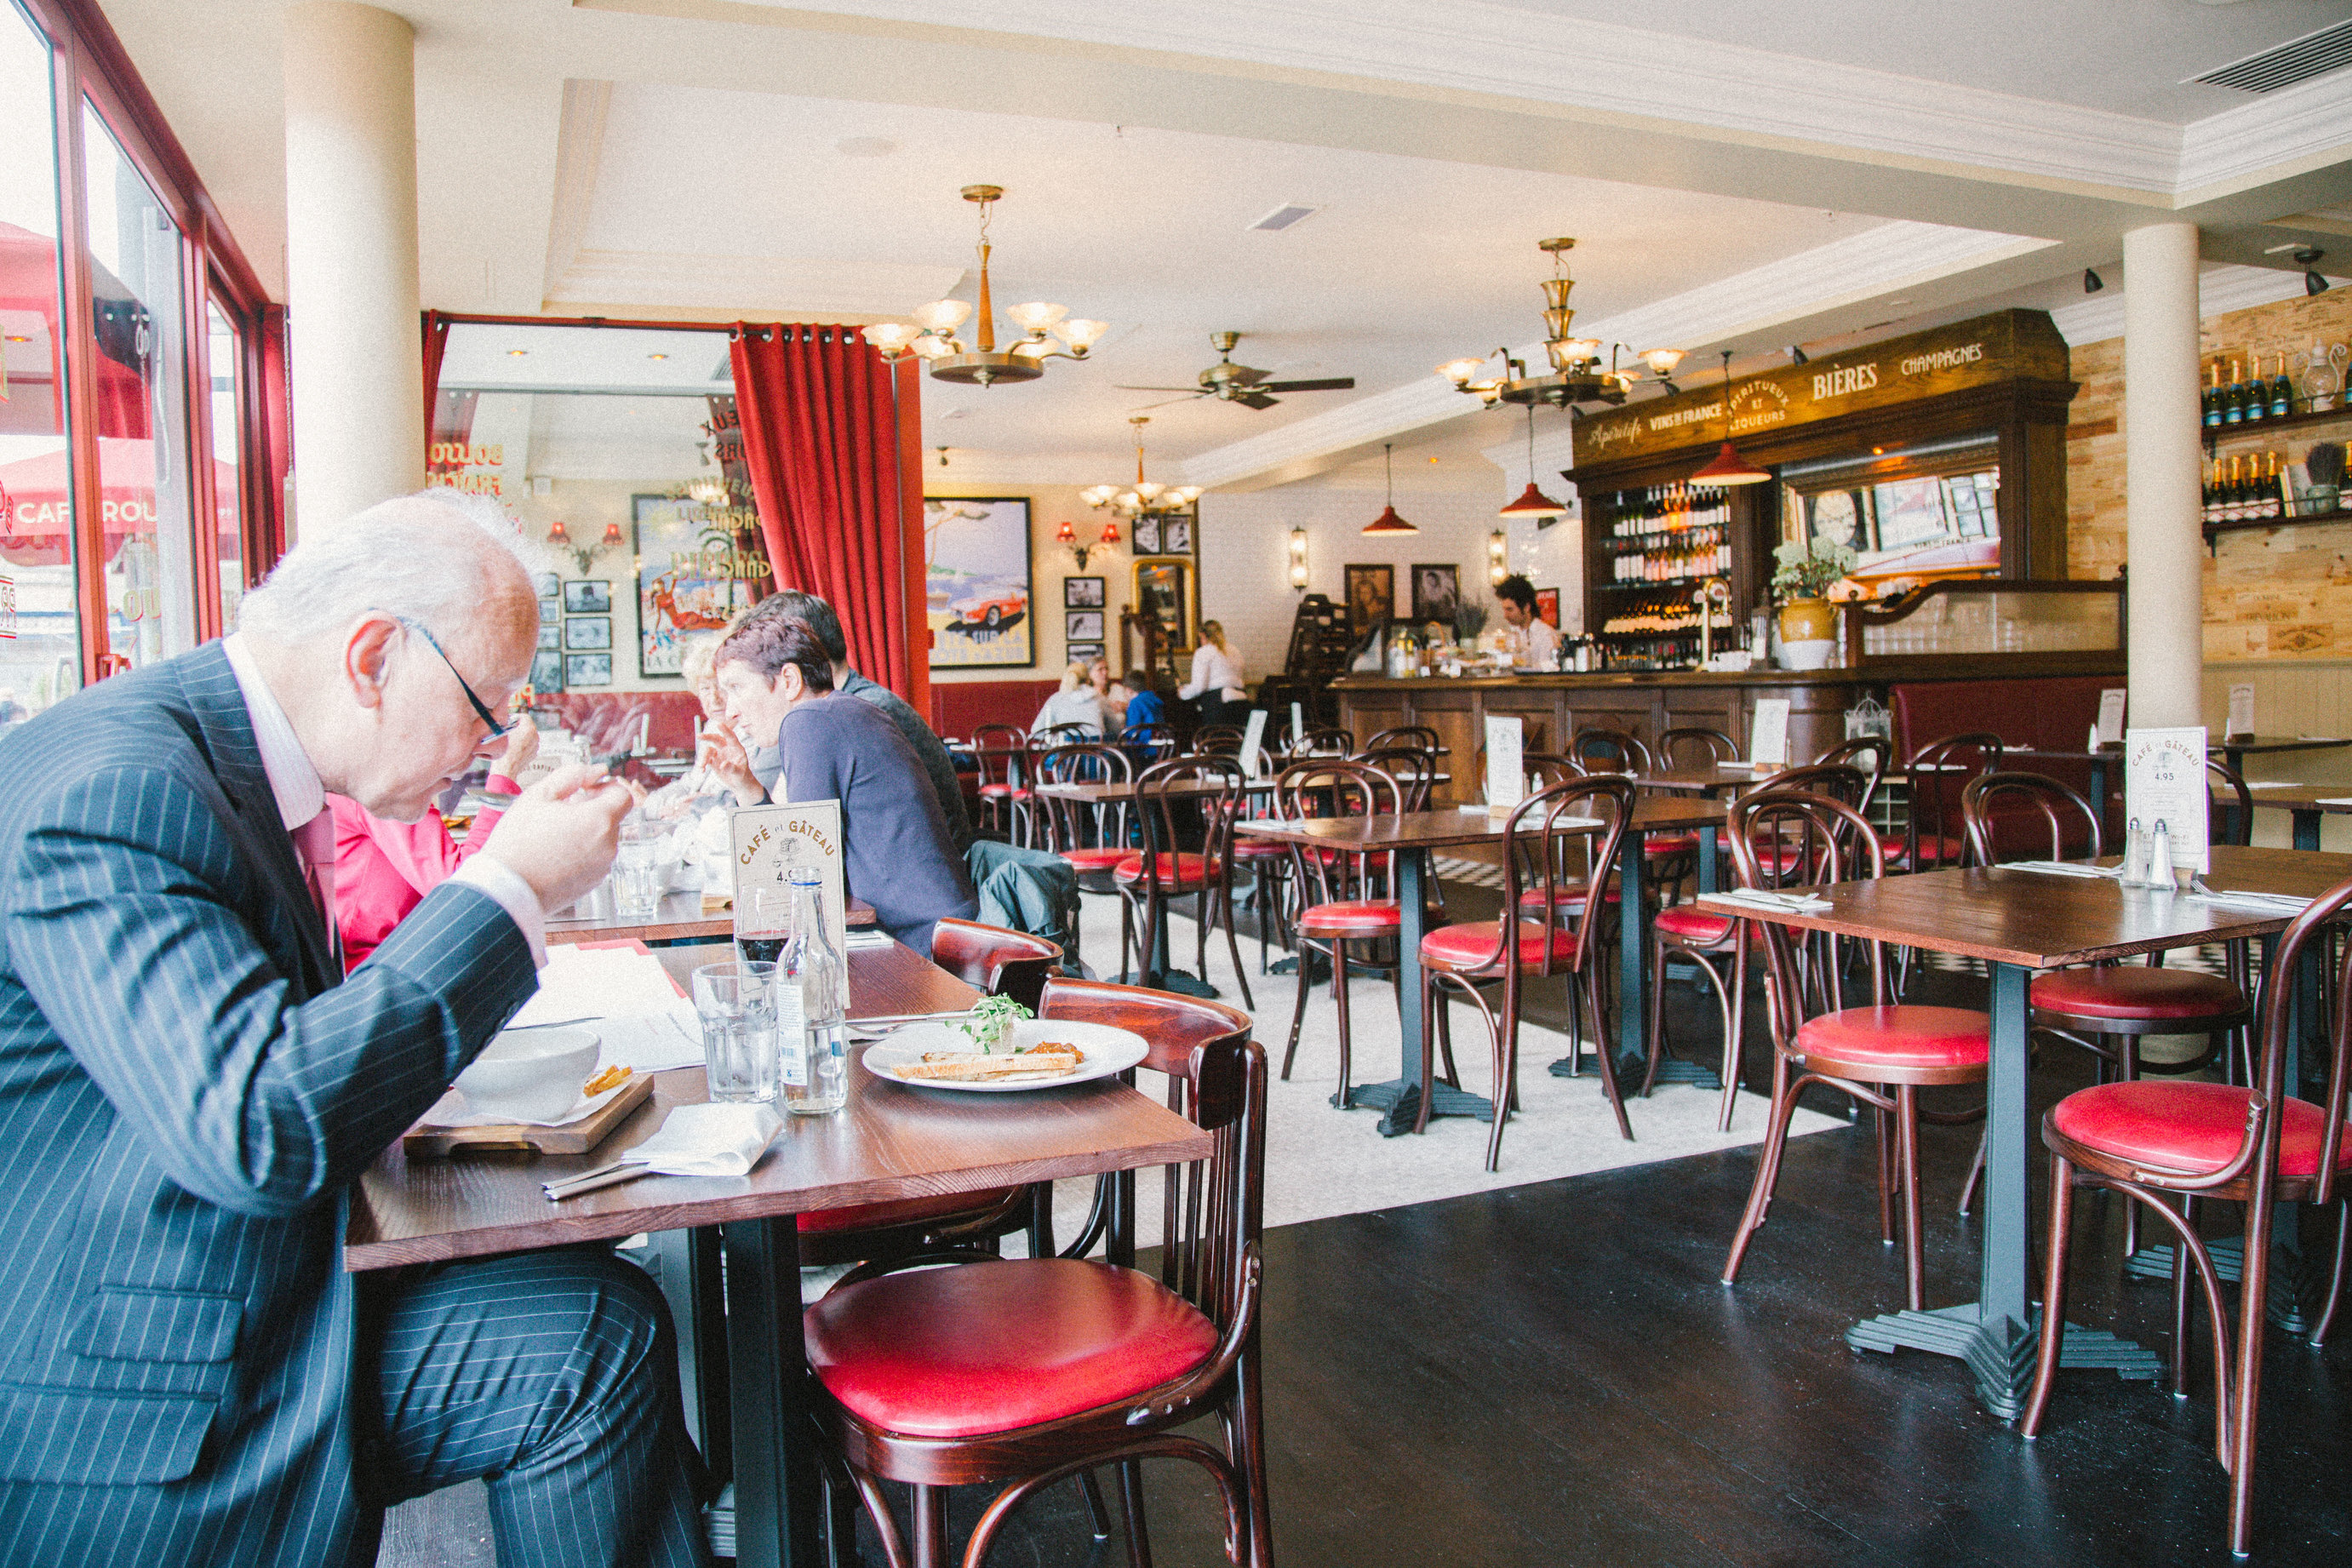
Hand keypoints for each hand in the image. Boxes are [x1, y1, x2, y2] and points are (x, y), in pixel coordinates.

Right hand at [477, 764, 634, 909]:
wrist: (505, 888)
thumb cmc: (517, 845)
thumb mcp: (539, 795)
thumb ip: (571, 775)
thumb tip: (594, 771)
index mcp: (598, 820)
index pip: (623, 794)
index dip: (605, 787)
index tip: (587, 790)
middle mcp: (607, 846)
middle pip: (612, 817)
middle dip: (591, 810)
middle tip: (561, 812)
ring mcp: (601, 867)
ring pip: (603, 839)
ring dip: (585, 832)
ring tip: (553, 834)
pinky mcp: (592, 883)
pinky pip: (594, 859)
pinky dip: (581, 852)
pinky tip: (554, 853)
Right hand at [497, 720, 539, 777]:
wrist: (506, 768)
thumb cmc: (502, 750)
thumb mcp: (502, 733)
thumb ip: (507, 724)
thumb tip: (506, 721)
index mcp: (529, 728)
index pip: (524, 717)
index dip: (515, 717)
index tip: (508, 720)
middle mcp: (535, 736)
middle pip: (527, 726)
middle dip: (518, 726)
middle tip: (508, 728)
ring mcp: (535, 746)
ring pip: (528, 736)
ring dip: (521, 736)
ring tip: (510, 739)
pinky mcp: (533, 754)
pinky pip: (529, 745)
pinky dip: (523, 745)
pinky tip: (513, 748)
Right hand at [699, 725, 760, 802]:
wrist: (738, 783)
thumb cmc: (742, 776)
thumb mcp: (739, 773)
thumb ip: (732, 768)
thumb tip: (722, 764)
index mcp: (736, 748)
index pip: (731, 737)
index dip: (725, 730)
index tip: (719, 724)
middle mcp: (726, 748)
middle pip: (716, 739)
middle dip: (707, 737)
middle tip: (699, 736)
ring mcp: (719, 754)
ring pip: (708, 750)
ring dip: (703, 757)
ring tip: (701, 767)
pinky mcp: (713, 760)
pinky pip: (705, 759)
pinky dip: (702, 763)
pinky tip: (701, 770)